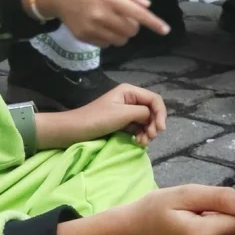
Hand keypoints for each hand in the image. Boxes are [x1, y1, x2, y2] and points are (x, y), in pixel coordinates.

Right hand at [31, 0, 169, 47]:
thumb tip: (147, 6)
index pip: (137, 14)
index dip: (153, 23)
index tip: (166, 30)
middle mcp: (101, 15)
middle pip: (131, 30)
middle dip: (134, 25)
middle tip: (127, 17)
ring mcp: (91, 28)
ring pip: (120, 40)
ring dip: (123, 34)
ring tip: (114, 22)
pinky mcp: (84, 37)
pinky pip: (107, 45)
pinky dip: (110, 38)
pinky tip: (102, 27)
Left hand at [37, 83, 168, 149]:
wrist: (73, 131)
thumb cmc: (96, 119)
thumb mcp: (121, 114)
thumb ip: (142, 113)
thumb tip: (153, 117)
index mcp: (130, 91)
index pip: (154, 99)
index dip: (161, 113)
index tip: (160, 129)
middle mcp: (130, 99)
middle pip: (152, 110)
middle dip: (154, 124)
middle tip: (149, 138)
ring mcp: (126, 111)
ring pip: (146, 121)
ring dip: (148, 132)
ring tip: (142, 143)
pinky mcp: (121, 122)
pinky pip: (138, 128)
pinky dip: (140, 135)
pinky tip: (137, 142)